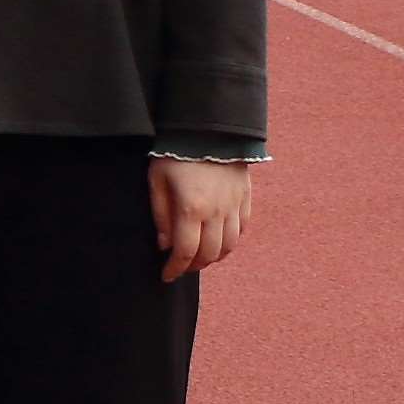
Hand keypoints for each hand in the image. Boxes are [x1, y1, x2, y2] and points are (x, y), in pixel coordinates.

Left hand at [150, 156, 251, 281]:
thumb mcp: (157, 180)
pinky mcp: (245, 198)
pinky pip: (242, 230)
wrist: (210, 127)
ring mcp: (235, 206)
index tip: (165, 276)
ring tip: (197, 257)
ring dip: (213, 257)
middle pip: (210, 254)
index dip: (175, 268)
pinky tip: (217, 241)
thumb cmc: (175, 152)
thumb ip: (160, 215)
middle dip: (193, 266)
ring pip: (229, 246)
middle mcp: (217, 212)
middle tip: (180, 267)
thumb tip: (164, 245)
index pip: (186, 252)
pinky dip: (230, 242)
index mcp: (192, 208)